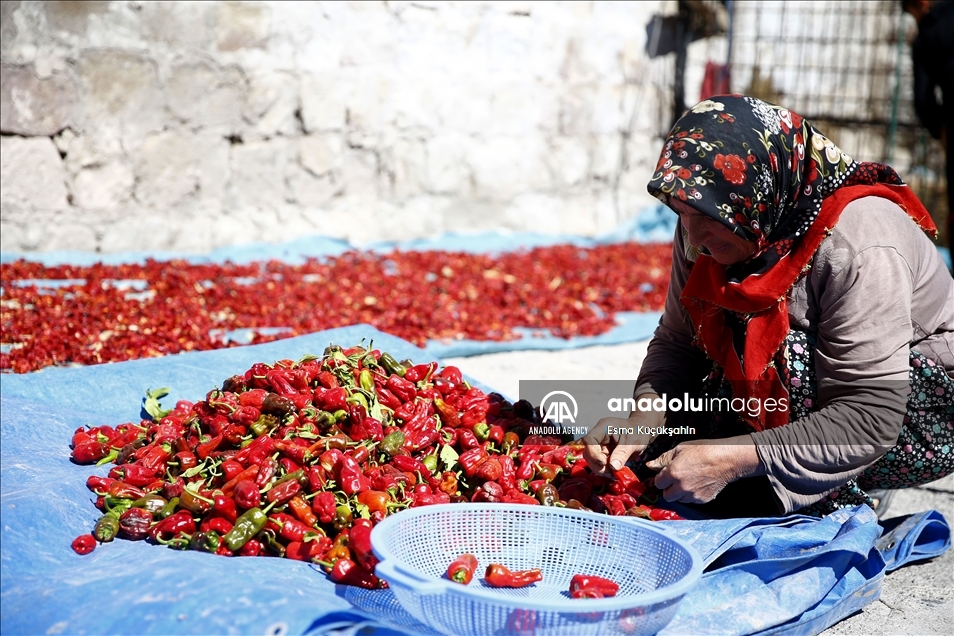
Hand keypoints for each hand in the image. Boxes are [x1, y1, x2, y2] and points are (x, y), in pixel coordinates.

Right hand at [582, 402, 663, 473]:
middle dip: (597, 464)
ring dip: (600, 469)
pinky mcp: (603, 453)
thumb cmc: (638, 432)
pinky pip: (599, 463)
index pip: (589, 440)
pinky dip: (605, 470)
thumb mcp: (633, 443)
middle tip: (610, 472)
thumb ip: (622, 454)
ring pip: (592, 459)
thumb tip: (613, 466)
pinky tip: (613, 473)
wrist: (642, 432)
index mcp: (603, 428)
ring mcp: (600, 445)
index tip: (603, 462)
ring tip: (613, 474)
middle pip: (588, 452)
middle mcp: (599, 436)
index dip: (593, 453)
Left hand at [646, 437, 761, 503]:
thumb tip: (650, 465)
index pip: (658, 483)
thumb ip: (663, 459)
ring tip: (688, 481)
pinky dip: (691, 495)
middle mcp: (681, 487)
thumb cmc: (704, 450)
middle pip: (666, 496)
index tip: (665, 475)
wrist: (726, 460)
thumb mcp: (680, 449)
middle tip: (675, 480)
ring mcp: (692, 495)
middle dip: (668, 489)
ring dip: (679, 493)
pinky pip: (691, 501)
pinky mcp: (702, 500)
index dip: (661, 479)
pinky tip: (697, 485)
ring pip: (679, 500)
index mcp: (673, 473)